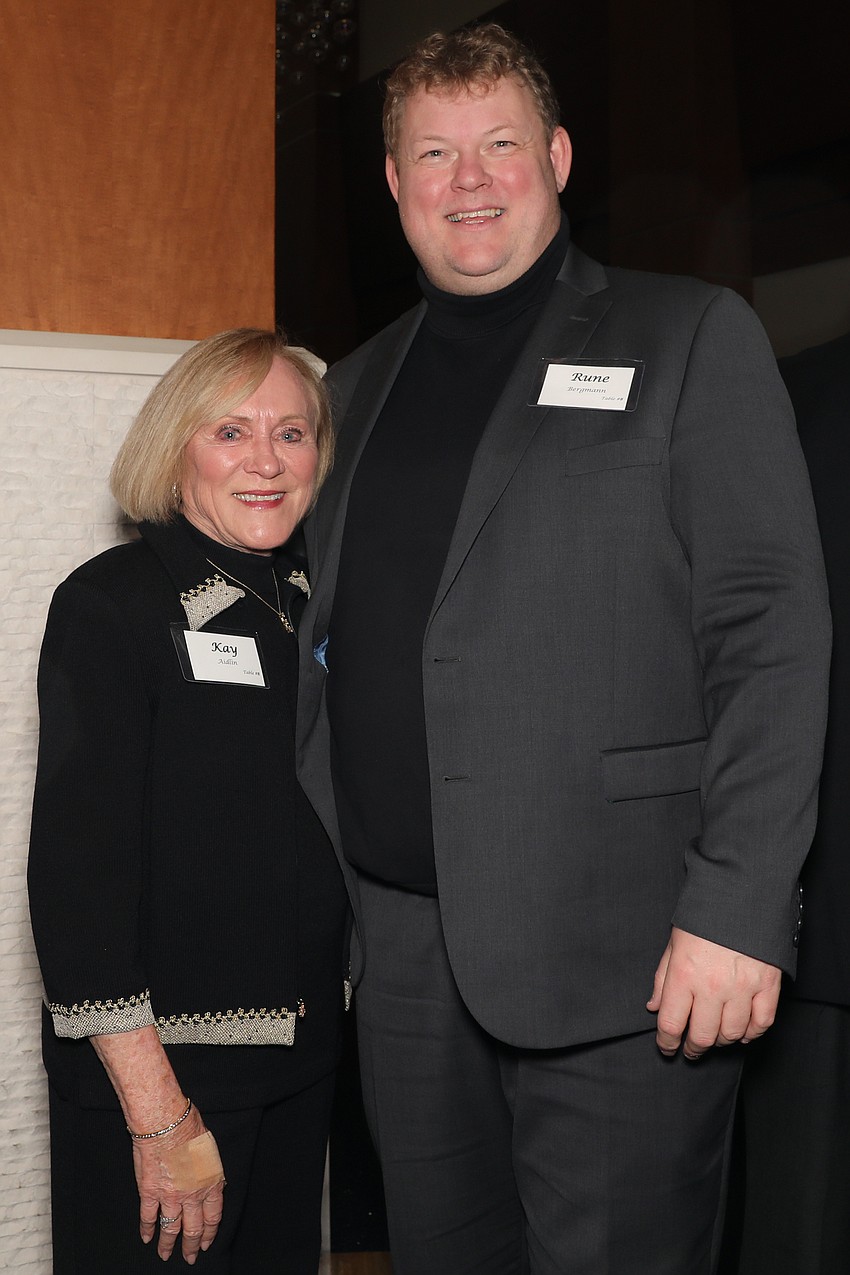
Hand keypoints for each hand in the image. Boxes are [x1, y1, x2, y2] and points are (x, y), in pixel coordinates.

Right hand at [134, 1105, 224, 1264]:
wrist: (165, 1122)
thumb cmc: (189, 1127)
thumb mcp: (210, 1150)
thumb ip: (210, 1172)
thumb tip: (212, 1182)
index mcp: (210, 1183)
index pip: (212, 1217)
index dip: (209, 1233)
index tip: (206, 1242)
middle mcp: (192, 1195)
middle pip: (192, 1229)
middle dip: (191, 1246)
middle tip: (189, 1257)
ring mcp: (170, 1196)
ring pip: (170, 1229)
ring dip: (168, 1245)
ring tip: (166, 1255)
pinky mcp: (150, 1192)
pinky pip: (149, 1217)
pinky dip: (147, 1229)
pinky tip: (147, 1237)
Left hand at [647, 926, 780, 1058]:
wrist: (742, 892)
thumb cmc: (704, 916)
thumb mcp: (673, 943)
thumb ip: (662, 978)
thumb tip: (654, 1007)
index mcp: (684, 974)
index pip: (670, 1023)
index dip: (666, 1042)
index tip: (667, 1046)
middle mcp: (712, 986)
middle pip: (702, 1036)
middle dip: (693, 1048)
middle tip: (690, 1049)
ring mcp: (742, 987)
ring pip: (732, 1034)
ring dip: (721, 1041)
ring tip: (715, 1036)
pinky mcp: (768, 985)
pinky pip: (761, 1023)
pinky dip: (752, 1033)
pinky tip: (743, 1031)